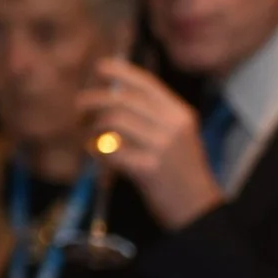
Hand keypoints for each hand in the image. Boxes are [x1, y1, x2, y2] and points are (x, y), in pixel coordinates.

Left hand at [81, 58, 224, 230]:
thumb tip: (115, 96)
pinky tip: (94, 153)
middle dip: (93, 101)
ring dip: (93, 127)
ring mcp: (161, 147)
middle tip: (80, 110)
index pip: (146, 84)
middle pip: (122, 100)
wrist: (197, 209)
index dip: (120, 72)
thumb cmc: (181, 173)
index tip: (99, 68)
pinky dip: (96, 150)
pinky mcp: (148, 169)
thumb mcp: (178, 137)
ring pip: (113, 122)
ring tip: (89, 135)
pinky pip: (111, 151)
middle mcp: (172, 126)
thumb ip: (154, 117)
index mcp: (179, 114)